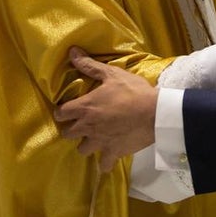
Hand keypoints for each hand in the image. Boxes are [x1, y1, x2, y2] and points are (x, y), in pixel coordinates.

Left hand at [53, 47, 157, 171]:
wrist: (154, 113)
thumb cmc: (132, 91)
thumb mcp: (112, 74)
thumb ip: (89, 65)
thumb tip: (72, 51)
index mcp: (84, 108)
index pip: (61, 113)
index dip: (63, 111)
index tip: (68, 109)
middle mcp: (87, 127)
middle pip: (67, 134)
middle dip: (72, 129)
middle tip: (82, 123)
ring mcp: (99, 142)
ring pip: (82, 150)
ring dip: (87, 144)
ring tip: (96, 138)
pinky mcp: (113, 153)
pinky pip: (103, 165)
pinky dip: (105, 163)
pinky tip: (109, 156)